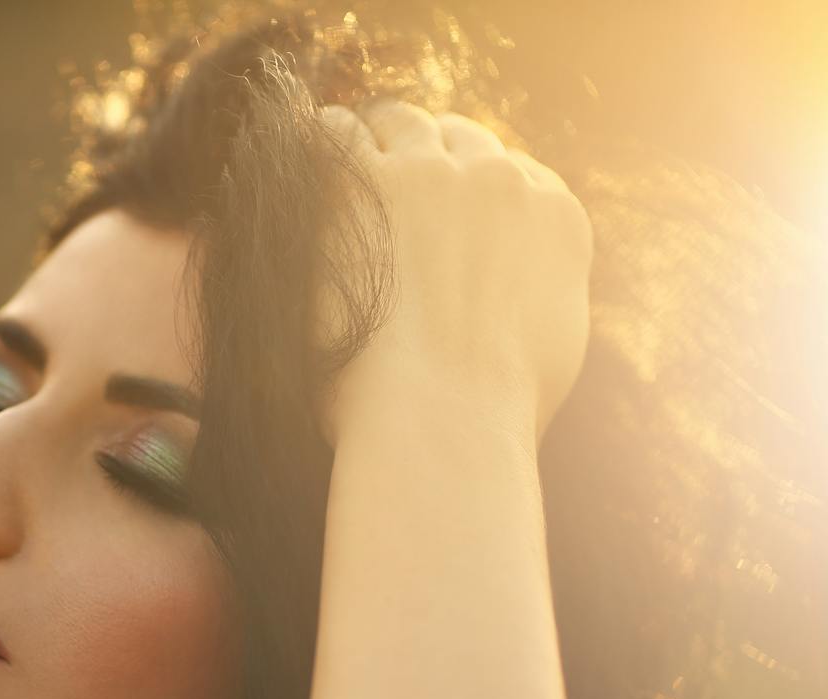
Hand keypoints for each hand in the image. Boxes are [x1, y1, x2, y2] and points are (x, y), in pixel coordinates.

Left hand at [314, 97, 592, 454]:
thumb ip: (539, 296)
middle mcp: (499, 180)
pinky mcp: (361, 184)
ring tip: (343, 152)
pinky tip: (301, 155)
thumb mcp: (553, 346)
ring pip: (400, 123)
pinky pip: (337, 135)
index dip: (471, 183)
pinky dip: (323, 140)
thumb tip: (518, 295)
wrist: (443, 418)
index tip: (442, 198)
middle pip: (457, 139)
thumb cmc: (494, 410)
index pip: (511, 171)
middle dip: (426, 151)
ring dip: (373, 135)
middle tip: (389, 168)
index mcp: (555, 214)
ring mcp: (429, 176)